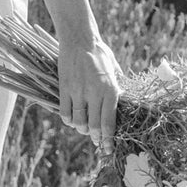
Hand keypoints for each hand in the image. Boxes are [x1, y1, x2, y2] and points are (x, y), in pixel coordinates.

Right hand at [56, 27, 121, 154]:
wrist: (79, 38)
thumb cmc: (99, 53)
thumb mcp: (114, 69)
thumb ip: (117, 86)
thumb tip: (121, 104)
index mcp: (111, 89)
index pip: (109, 123)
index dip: (108, 139)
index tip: (108, 148)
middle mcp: (95, 93)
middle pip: (93, 127)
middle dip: (95, 137)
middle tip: (96, 140)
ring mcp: (78, 91)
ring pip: (79, 123)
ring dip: (82, 129)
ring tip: (84, 128)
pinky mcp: (65, 88)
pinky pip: (65, 113)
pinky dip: (69, 120)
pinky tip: (72, 118)